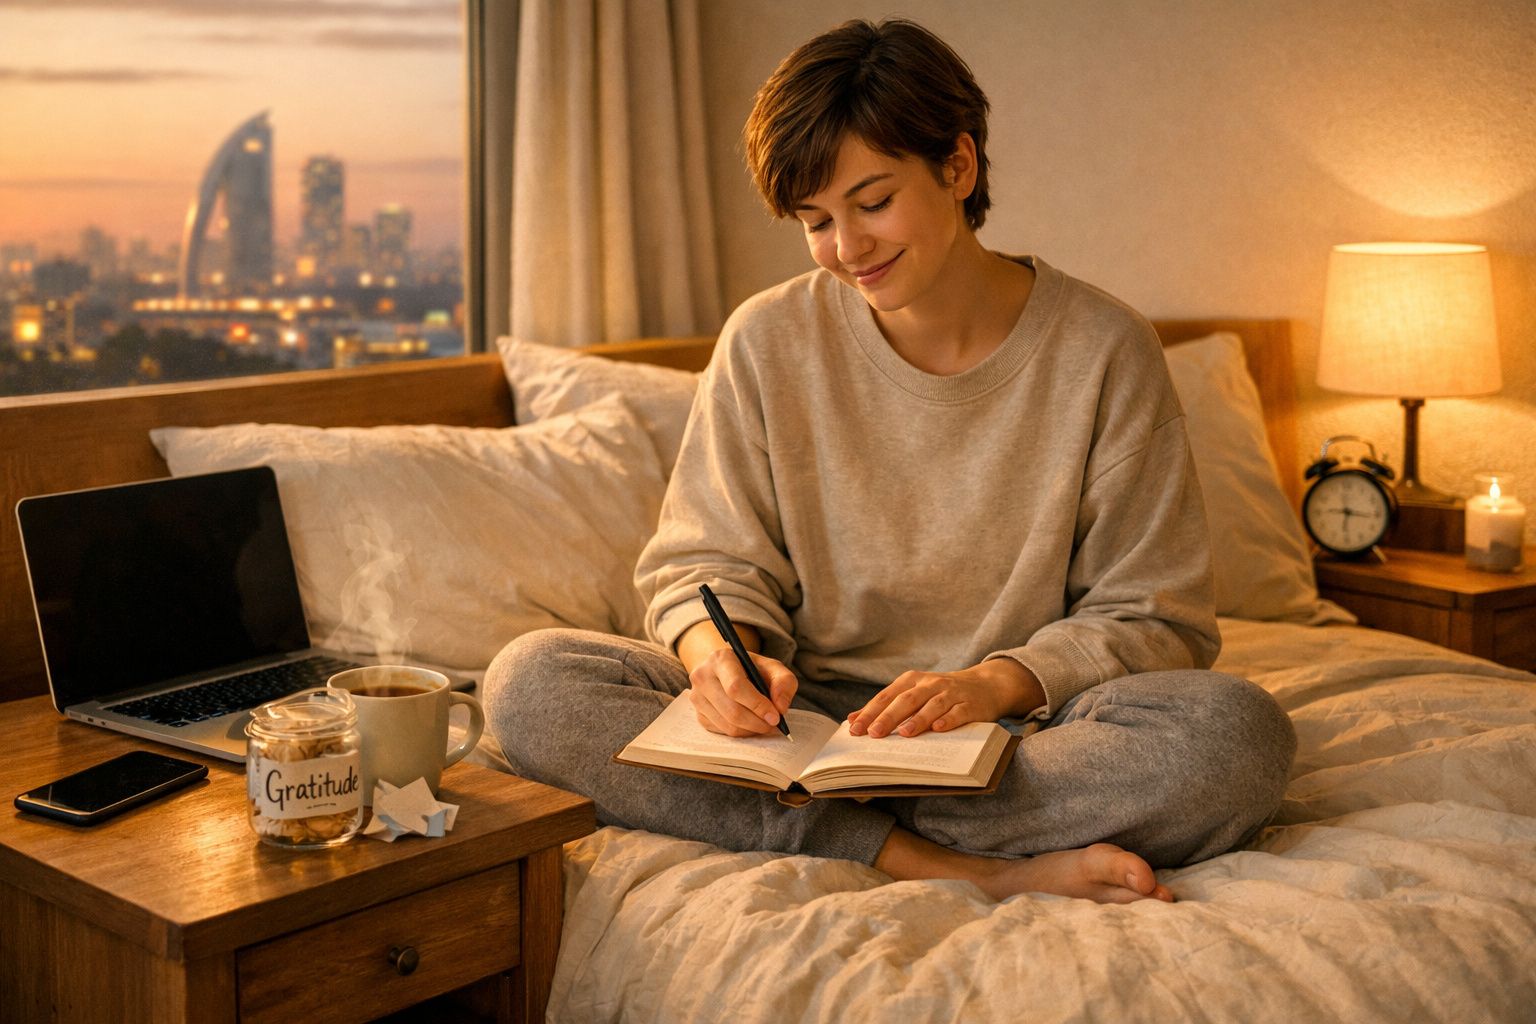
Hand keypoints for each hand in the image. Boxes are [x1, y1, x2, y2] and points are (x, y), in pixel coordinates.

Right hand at [689, 647, 798, 736]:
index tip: (775, 716)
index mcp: (721, 659)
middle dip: (757, 722)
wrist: (724, 670)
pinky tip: (749, 723)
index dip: (758, 705)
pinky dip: (741, 733)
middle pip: (732, 710)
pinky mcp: (698, 714)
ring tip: (764, 724)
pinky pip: (722, 732)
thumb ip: (784, 682)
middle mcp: (703, 676)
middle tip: (773, 724)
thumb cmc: (750, 668)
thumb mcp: (771, 667)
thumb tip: (780, 708)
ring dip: (751, 730)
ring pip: (727, 725)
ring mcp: (697, 697)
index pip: (736, 687)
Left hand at [848, 659, 1042, 738]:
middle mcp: (930, 684)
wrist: (985, 685)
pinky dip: (949, 720)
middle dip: (888, 717)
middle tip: (873, 734)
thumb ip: (885, 706)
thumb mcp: (912, 694)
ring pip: (932, 705)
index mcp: (912, 681)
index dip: (870, 712)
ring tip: (905, 733)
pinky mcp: (970, 705)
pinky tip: (939, 729)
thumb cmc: (940, 693)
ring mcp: (951, 693)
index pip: (887, 697)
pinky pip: (958, 712)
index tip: (854, 729)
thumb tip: (852, 719)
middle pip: (906, 700)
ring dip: (918, 719)